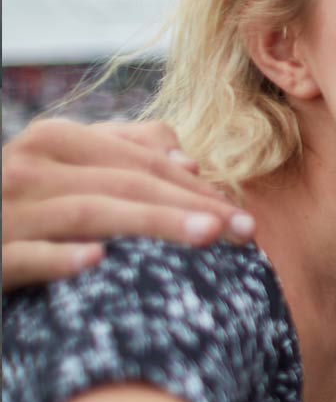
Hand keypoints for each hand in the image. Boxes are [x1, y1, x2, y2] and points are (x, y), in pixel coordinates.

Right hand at [1, 119, 254, 291]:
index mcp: (56, 140)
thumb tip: (188, 158)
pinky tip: (97, 261)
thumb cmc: (30, 205)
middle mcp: (28, 167)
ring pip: (89, 213)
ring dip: (151, 223)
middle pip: (126, 183)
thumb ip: (127, 151)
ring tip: (206, 236)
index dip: (197, 186)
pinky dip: (61, 257)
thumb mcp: (73, 168)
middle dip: (191, 205)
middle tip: (244, 231)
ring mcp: (5, 211)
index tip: (244, 215)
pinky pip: (26, 255)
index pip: (142, 161)